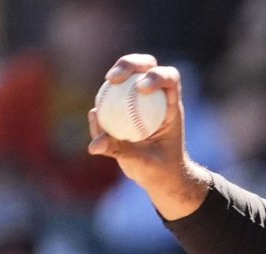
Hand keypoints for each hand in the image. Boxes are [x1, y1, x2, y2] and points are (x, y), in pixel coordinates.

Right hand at [86, 54, 210, 219]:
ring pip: (124, 78)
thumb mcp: (145, 162)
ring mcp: (137, 101)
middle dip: (129, 64)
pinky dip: (101, 108)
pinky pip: (107, 103)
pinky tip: (95, 119)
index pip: (169, 78)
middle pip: (145, 66)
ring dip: (112, 78)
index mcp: (171, 106)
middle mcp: (155, 98)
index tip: (141, 89)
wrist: (160, 177)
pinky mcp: (120, 111)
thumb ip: (121, 151)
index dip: (157, 76)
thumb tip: (94, 145)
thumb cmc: (162, 170)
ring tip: (101, 98)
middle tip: (113, 79)